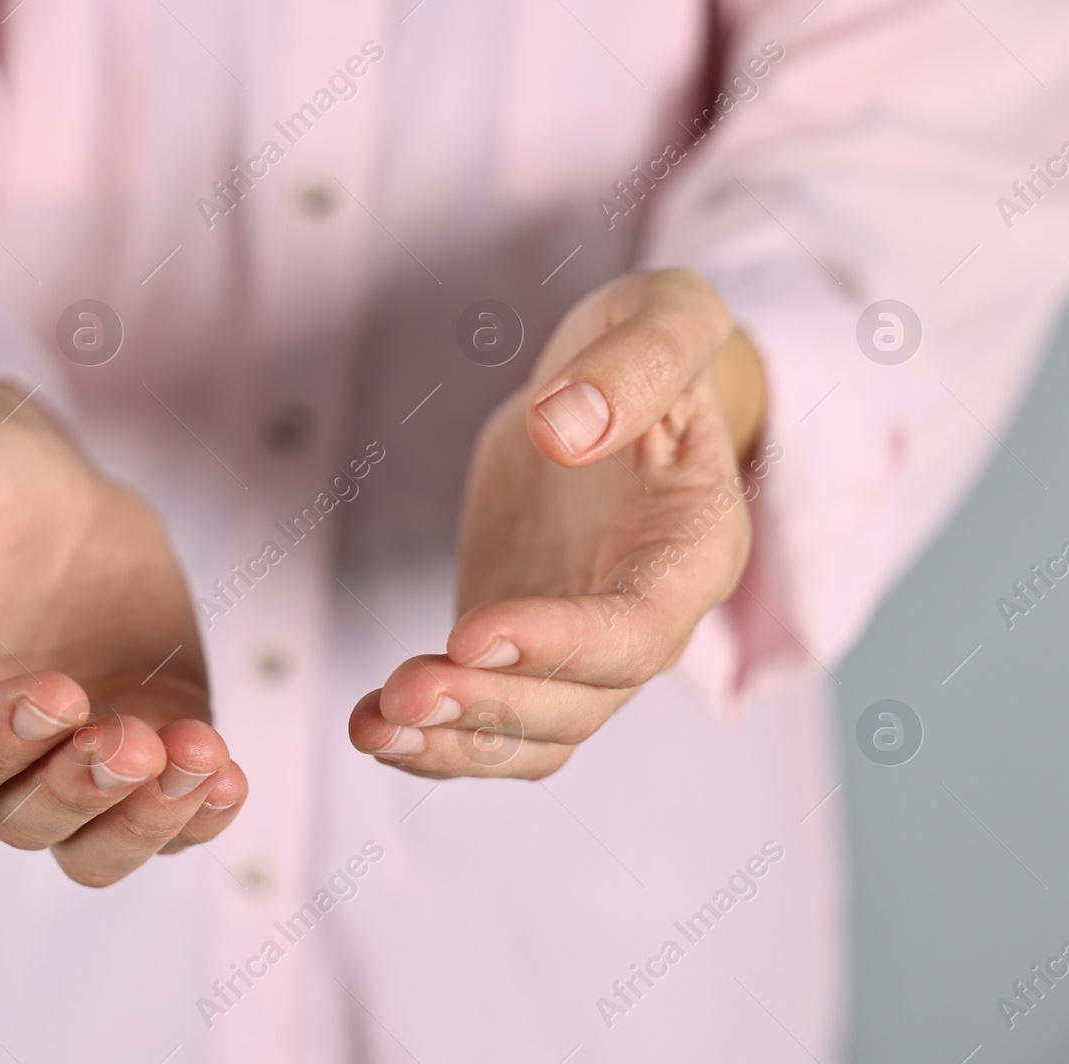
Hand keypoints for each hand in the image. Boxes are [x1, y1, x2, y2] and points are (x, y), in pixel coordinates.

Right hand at [0, 381, 245, 884]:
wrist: (41, 490)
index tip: (56, 695)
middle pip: (24, 819)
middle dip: (83, 789)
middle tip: (133, 739)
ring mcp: (65, 763)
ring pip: (98, 845)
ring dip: (149, 819)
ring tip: (201, 755)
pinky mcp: (142, 747)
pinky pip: (169, 816)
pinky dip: (201, 811)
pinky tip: (229, 772)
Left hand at [350, 269, 767, 777]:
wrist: (611, 384)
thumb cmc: (650, 344)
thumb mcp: (665, 316)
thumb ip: (636, 363)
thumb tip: (564, 429)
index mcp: (696, 545)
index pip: (641, 626)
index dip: (562, 643)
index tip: (473, 633)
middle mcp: (651, 615)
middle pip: (585, 702)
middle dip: (494, 706)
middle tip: (404, 692)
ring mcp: (584, 643)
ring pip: (538, 735)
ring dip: (457, 743)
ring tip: (375, 724)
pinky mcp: (524, 647)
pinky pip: (492, 721)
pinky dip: (434, 740)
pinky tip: (371, 723)